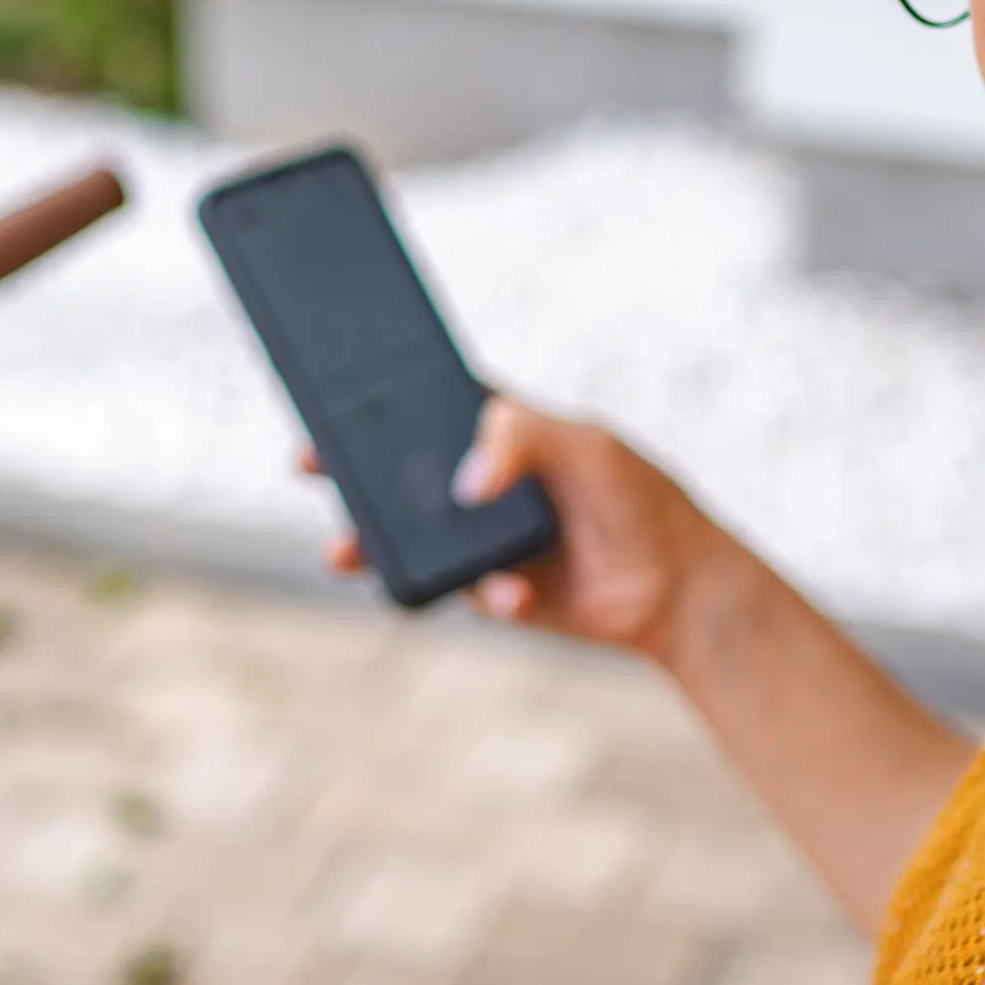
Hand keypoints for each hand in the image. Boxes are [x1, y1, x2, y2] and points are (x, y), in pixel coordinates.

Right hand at [309, 395, 731, 661]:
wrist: (677, 588)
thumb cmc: (638, 498)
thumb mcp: (587, 444)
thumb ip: (523, 438)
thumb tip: (465, 484)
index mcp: (498, 427)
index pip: (422, 402)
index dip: (372, 397)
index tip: (325, 392)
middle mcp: (480, 479)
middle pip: (396, 469)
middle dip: (346, 469)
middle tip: (306, 462)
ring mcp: (480, 536)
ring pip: (405, 537)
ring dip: (369, 543)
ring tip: (344, 551)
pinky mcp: (491, 589)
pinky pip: (457, 591)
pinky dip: (480, 592)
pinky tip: (512, 592)